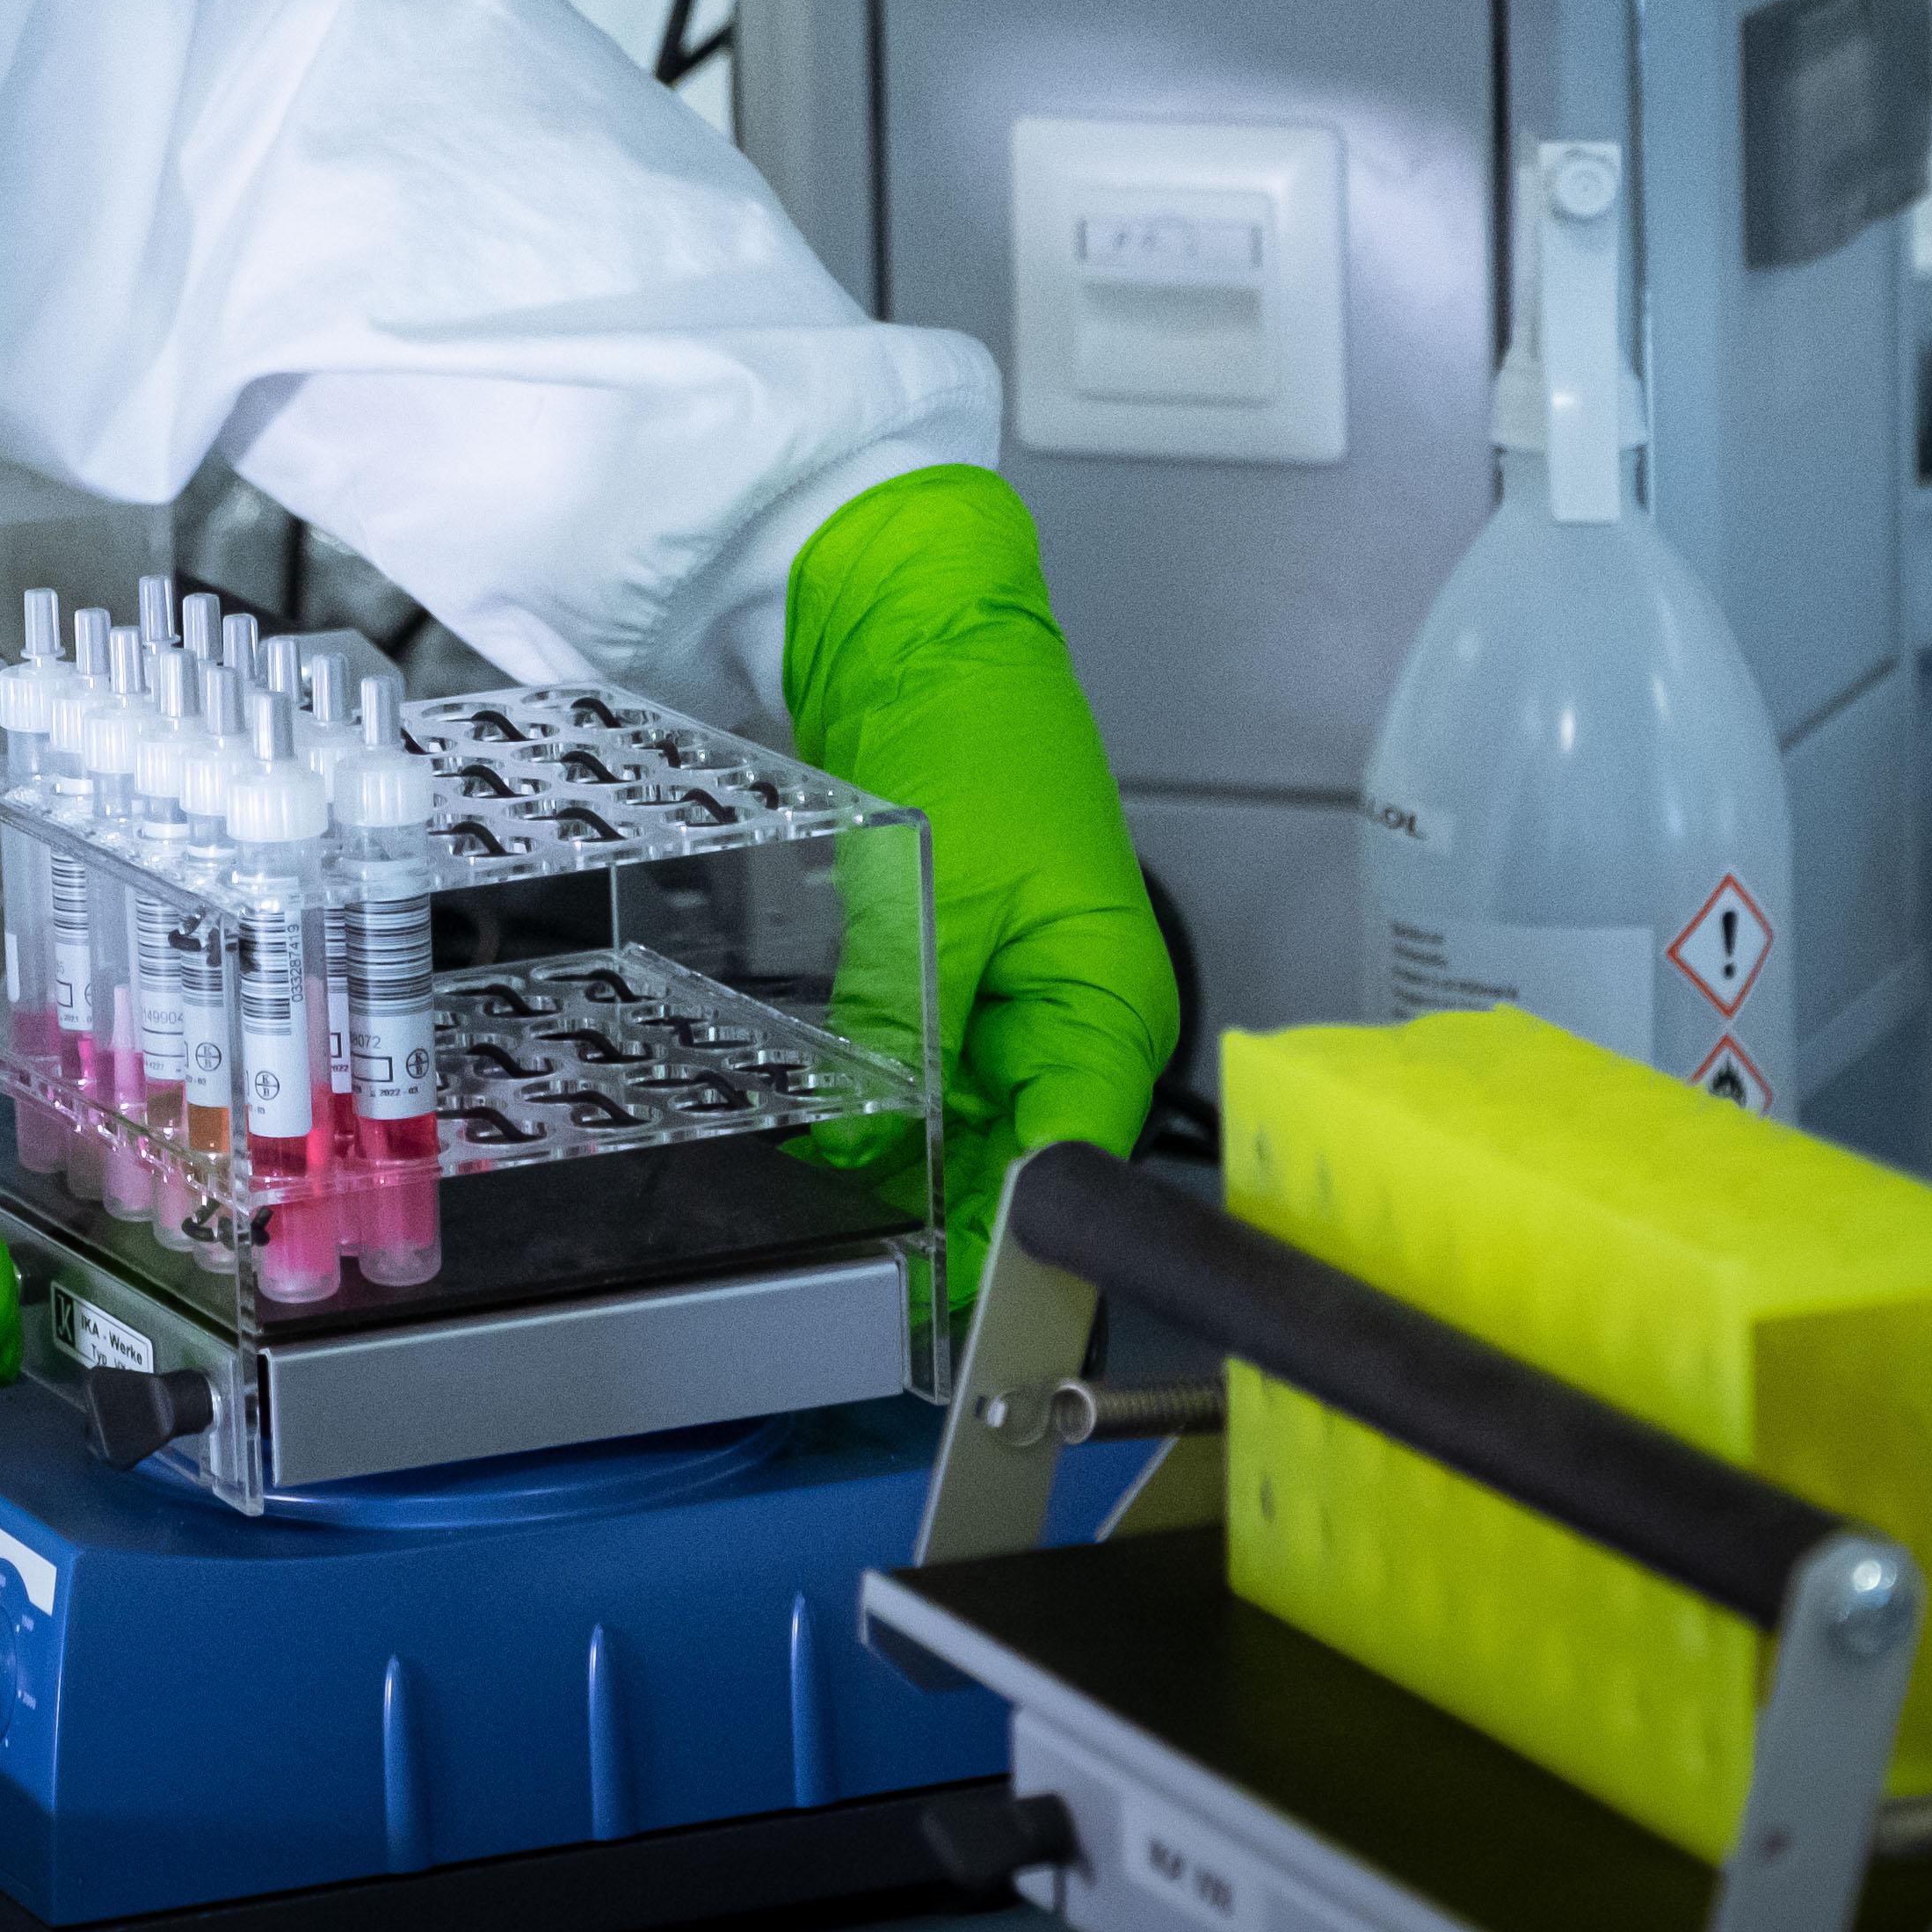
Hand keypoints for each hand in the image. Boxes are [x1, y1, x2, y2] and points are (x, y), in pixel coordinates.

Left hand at [786, 467, 1183, 1292]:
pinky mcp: (959, 976)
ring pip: (964, 1123)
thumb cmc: (976, 735)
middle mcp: (1075, 1017)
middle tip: (857, 1269)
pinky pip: (924, 1067)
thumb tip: (861, 1140)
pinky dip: (879, 1097)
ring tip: (825, 1209)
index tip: (938, 1296)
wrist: (919, 635)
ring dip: (901, 1160)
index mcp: (1109, 1005)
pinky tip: (822, 1130)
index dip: (1010, 1238)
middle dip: (943, 1212)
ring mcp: (1016, 999)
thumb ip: (902, 1025)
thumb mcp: (934, 896)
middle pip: (1018, 1157)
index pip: (1074, 1158)